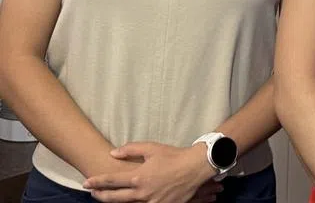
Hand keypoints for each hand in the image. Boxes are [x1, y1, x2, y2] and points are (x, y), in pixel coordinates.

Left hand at [83, 142, 221, 202]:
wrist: (196, 167)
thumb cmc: (174, 156)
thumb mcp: (152, 148)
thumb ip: (131, 149)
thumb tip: (113, 153)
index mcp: (139, 177)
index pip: (111, 181)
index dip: (97, 182)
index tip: (86, 182)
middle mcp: (142, 193)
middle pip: (115, 198)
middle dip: (101, 196)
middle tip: (92, 194)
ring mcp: (152, 202)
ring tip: (109, 199)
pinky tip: (131, 202)